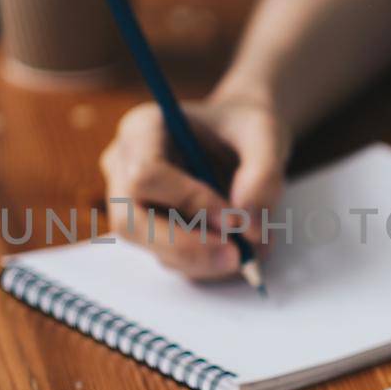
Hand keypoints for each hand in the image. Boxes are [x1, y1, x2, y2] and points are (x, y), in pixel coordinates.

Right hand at [98, 85, 290, 278]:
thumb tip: (248, 227)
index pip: (145, 175)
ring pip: (154, 249)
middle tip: (238, 256)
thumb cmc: (244, 127)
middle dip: (187, 247)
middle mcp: (125, 168)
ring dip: (206, 259)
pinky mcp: (152, 233)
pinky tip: (240, 245)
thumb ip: (263, 174)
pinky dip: (210, 262)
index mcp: (142, 129)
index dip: (188, 202)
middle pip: (131, 223)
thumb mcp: (265, 134)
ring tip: (252, 245)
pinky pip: (174, 260)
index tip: (234, 218)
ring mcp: (132, 205)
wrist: (242, 139)